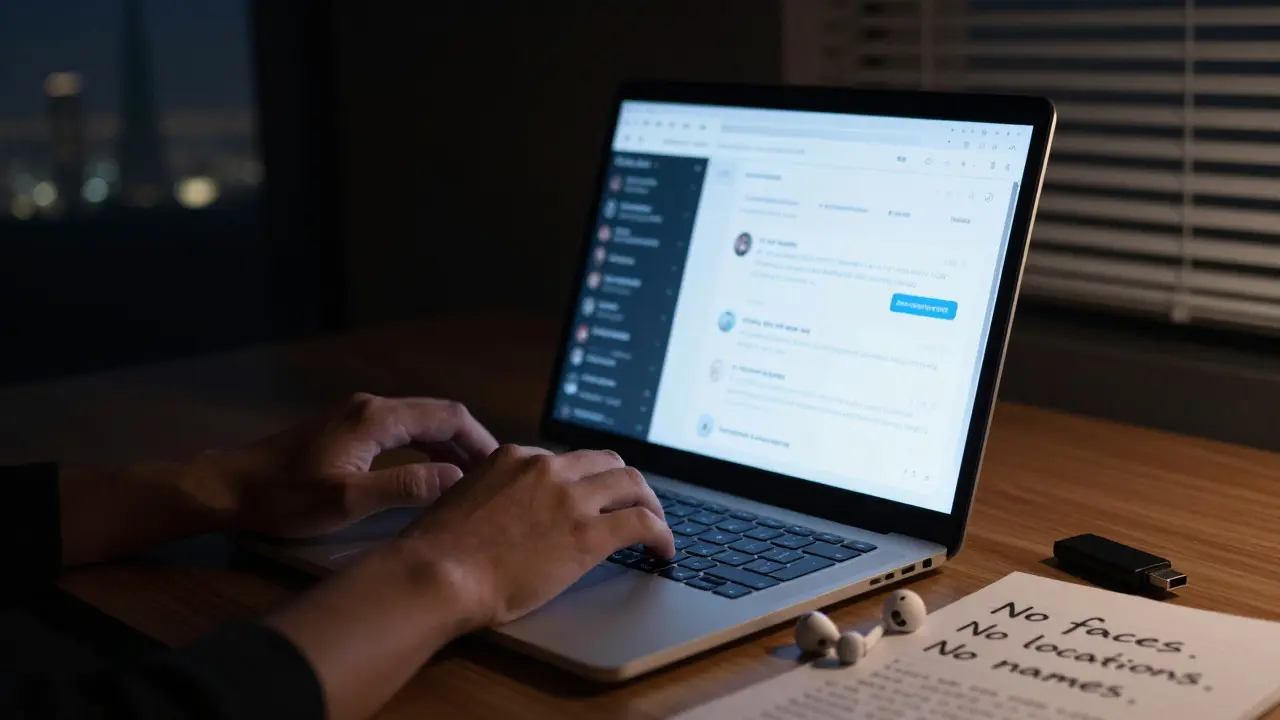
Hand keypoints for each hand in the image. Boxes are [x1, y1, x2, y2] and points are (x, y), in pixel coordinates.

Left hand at [218, 393, 498, 537]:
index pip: (448, 416)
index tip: (500, 470)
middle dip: (470, 442)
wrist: (230, 488)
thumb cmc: (285, 498)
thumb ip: (407, 487)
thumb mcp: (349, 500)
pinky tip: (432, 473)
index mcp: (376, 417)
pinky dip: (425, 447)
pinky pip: (402, 430)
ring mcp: (358, 414)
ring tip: (470, 479)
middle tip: (493, 477)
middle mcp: (371, 406)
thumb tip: (458, 479)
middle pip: (438, 414)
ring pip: (420, 422)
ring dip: (448, 446)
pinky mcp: (348, 428)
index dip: (480, 441)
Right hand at [400, 445, 674, 628]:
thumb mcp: (461, 501)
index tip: (589, 498)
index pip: (564, 461)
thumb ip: (490, 496)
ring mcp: (570, 498)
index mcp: (514, 458)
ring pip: (633, 484)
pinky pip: (643, 523)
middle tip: (634, 504)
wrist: (437, 574)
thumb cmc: (437, 552)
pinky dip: (662, 533)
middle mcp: (547, 468)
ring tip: (657, 525)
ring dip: (650, 503)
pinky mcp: (589, 533)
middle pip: (606, 463)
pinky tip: (664, 551)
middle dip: (624, 484)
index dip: (582, 482)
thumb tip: (502, 515)